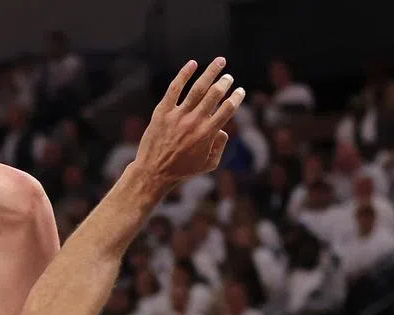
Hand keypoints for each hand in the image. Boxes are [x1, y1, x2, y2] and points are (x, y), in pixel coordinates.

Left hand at [133, 58, 244, 199]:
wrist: (153, 173)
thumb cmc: (182, 171)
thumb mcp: (208, 165)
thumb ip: (220, 147)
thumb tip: (224, 130)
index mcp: (207, 134)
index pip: (227, 109)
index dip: (236, 97)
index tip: (240, 91)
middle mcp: (194, 122)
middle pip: (214, 95)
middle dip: (225, 82)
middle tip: (229, 77)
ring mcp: (177, 116)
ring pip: (197, 88)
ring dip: (210, 72)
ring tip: (220, 62)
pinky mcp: (162, 112)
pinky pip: (174, 89)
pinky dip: (184, 74)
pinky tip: (192, 64)